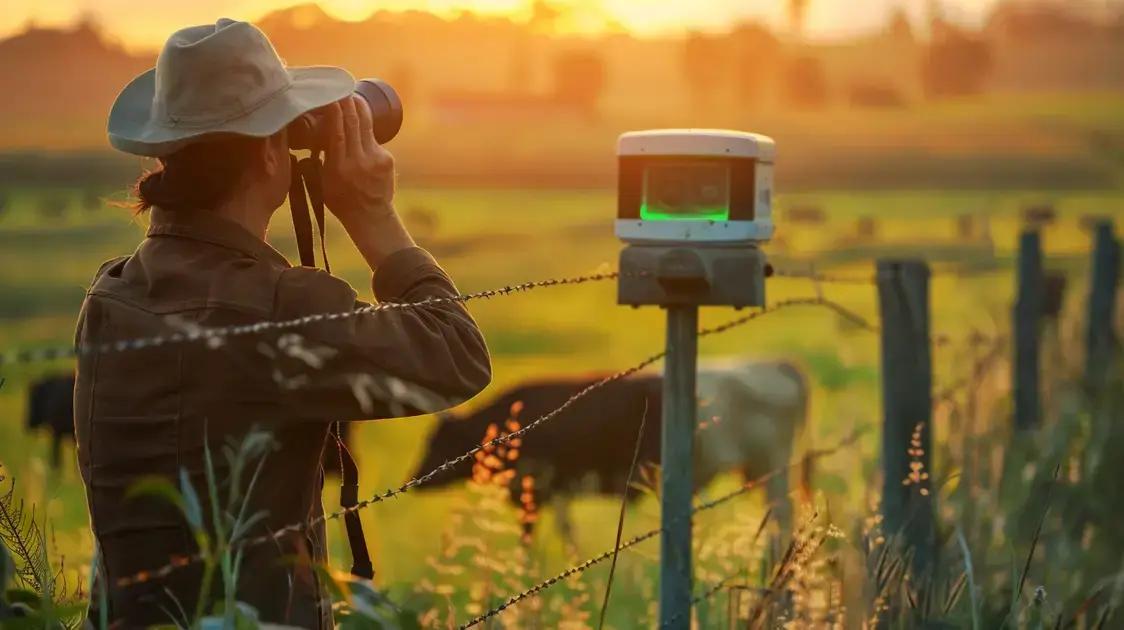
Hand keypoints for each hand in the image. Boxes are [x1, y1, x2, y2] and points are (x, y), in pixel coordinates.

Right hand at [322, 95, 395, 228]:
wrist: (370, 216)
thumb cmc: (340, 199)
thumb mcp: (322, 181)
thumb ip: (319, 159)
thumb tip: (313, 133)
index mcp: (338, 167)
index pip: (336, 131)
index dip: (334, 110)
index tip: (329, 95)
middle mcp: (358, 161)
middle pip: (353, 122)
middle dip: (347, 102)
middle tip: (341, 87)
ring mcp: (375, 159)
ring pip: (366, 126)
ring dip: (359, 108)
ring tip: (351, 96)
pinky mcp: (387, 159)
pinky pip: (373, 139)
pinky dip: (365, 132)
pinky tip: (361, 126)